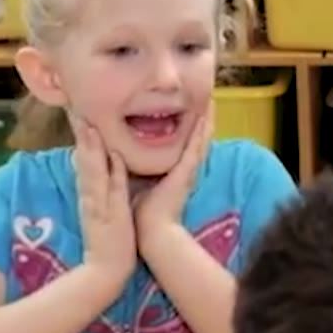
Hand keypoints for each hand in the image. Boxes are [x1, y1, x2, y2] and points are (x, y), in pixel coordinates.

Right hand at [69, 116, 136, 281]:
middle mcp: (91, 195)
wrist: (106, 270)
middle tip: (77, 108)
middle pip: (84, 160)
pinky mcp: (111, 215)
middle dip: (82, 135)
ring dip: (92, 149)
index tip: (78, 113)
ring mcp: (100, 204)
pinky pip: (114, 190)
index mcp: (91, 193)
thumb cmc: (109, 239)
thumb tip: (102, 168)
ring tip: (89, 125)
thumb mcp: (101, 209)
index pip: (84, 160)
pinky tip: (114, 157)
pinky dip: (113, 174)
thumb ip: (100, 189)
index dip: (82, 138)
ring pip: (94, 171)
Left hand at [134, 104, 211, 257]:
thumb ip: (134, 171)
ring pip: (199, 140)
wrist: (151, 234)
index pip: (183, 146)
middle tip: (208, 99)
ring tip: (212, 101)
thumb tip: (120, 155)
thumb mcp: (137, 185)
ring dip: (206, 120)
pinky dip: (201, 132)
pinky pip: (195, 148)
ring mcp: (187, 171)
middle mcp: (184, 170)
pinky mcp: (186, 173)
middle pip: (196, 140)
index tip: (190, 110)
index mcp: (173, 173)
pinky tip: (205, 117)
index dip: (188, 128)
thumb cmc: (141, 214)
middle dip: (202, 120)